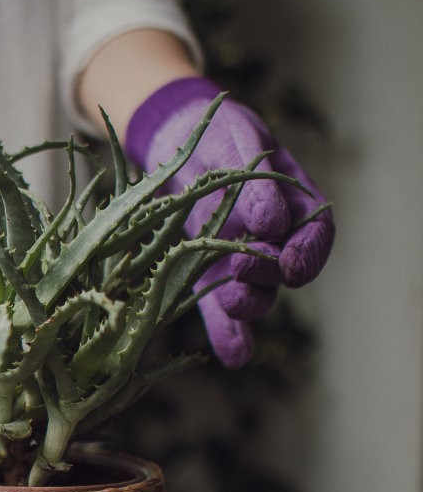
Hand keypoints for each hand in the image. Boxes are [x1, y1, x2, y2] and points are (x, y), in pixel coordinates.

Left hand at [124, 77, 333, 367]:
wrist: (174, 136)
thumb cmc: (215, 134)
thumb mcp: (237, 145)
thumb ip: (253, 184)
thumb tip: (271, 224)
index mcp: (295, 202)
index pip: (315, 233)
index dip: (308, 253)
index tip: (295, 267)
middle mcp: (273, 236)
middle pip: (282, 269)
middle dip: (267, 277)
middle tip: (243, 272)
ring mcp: (238, 255)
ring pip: (253, 291)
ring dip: (245, 306)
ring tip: (232, 307)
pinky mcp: (203, 270)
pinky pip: (215, 305)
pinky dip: (226, 333)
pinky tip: (234, 357)